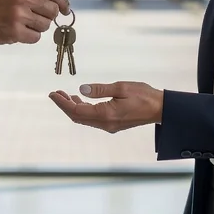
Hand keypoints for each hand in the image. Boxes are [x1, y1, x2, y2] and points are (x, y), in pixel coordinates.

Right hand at [0, 0, 69, 45]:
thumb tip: (57, 4)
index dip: (62, 2)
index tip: (65, 9)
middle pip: (51, 10)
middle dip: (48, 16)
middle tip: (36, 18)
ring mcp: (19, 15)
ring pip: (45, 25)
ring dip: (37, 27)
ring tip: (22, 24)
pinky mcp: (14, 31)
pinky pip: (35, 37)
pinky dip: (30, 37)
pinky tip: (18, 32)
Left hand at [48, 82, 163, 132]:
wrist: (160, 109)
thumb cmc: (144, 95)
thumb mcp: (121, 87)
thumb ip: (100, 89)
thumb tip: (81, 90)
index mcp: (106, 114)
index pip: (77, 111)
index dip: (62, 103)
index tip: (53, 94)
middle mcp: (106, 124)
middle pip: (78, 117)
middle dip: (65, 105)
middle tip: (55, 93)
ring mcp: (109, 126)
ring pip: (84, 119)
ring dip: (73, 108)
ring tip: (65, 95)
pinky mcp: (113, 124)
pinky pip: (92, 119)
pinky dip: (83, 110)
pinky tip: (80, 100)